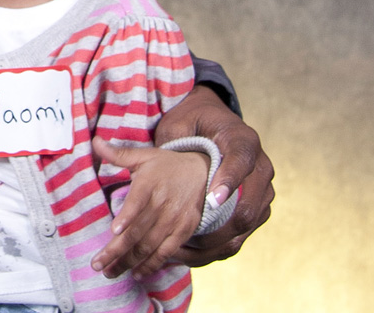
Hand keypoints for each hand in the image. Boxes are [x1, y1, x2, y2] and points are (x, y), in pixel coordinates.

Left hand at [89, 137, 207, 279]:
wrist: (204, 173)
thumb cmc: (167, 165)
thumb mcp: (144, 156)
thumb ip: (118, 154)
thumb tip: (95, 141)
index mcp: (150, 184)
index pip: (138, 202)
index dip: (127, 216)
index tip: (114, 230)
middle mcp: (163, 204)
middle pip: (138, 231)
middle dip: (116, 250)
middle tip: (97, 264)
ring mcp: (174, 220)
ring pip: (149, 246)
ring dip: (128, 261)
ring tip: (109, 272)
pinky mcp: (183, 231)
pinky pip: (166, 252)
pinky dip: (151, 264)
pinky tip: (136, 274)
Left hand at [153, 85, 273, 266]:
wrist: (214, 123)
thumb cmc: (194, 121)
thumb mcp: (179, 123)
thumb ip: (164, 138)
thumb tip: (112, 148)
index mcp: (243, 140)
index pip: (241, 161)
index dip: (228, 181)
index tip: (212, 200)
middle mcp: (260, 167)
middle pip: (251, 203)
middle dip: (224, 222)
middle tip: (195, 231)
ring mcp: (262, 191)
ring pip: (247, 224)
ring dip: (218, 239)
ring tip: (186, 247)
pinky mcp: (257, 209)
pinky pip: (243, 234)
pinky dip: (218, 245)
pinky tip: (190, 251)